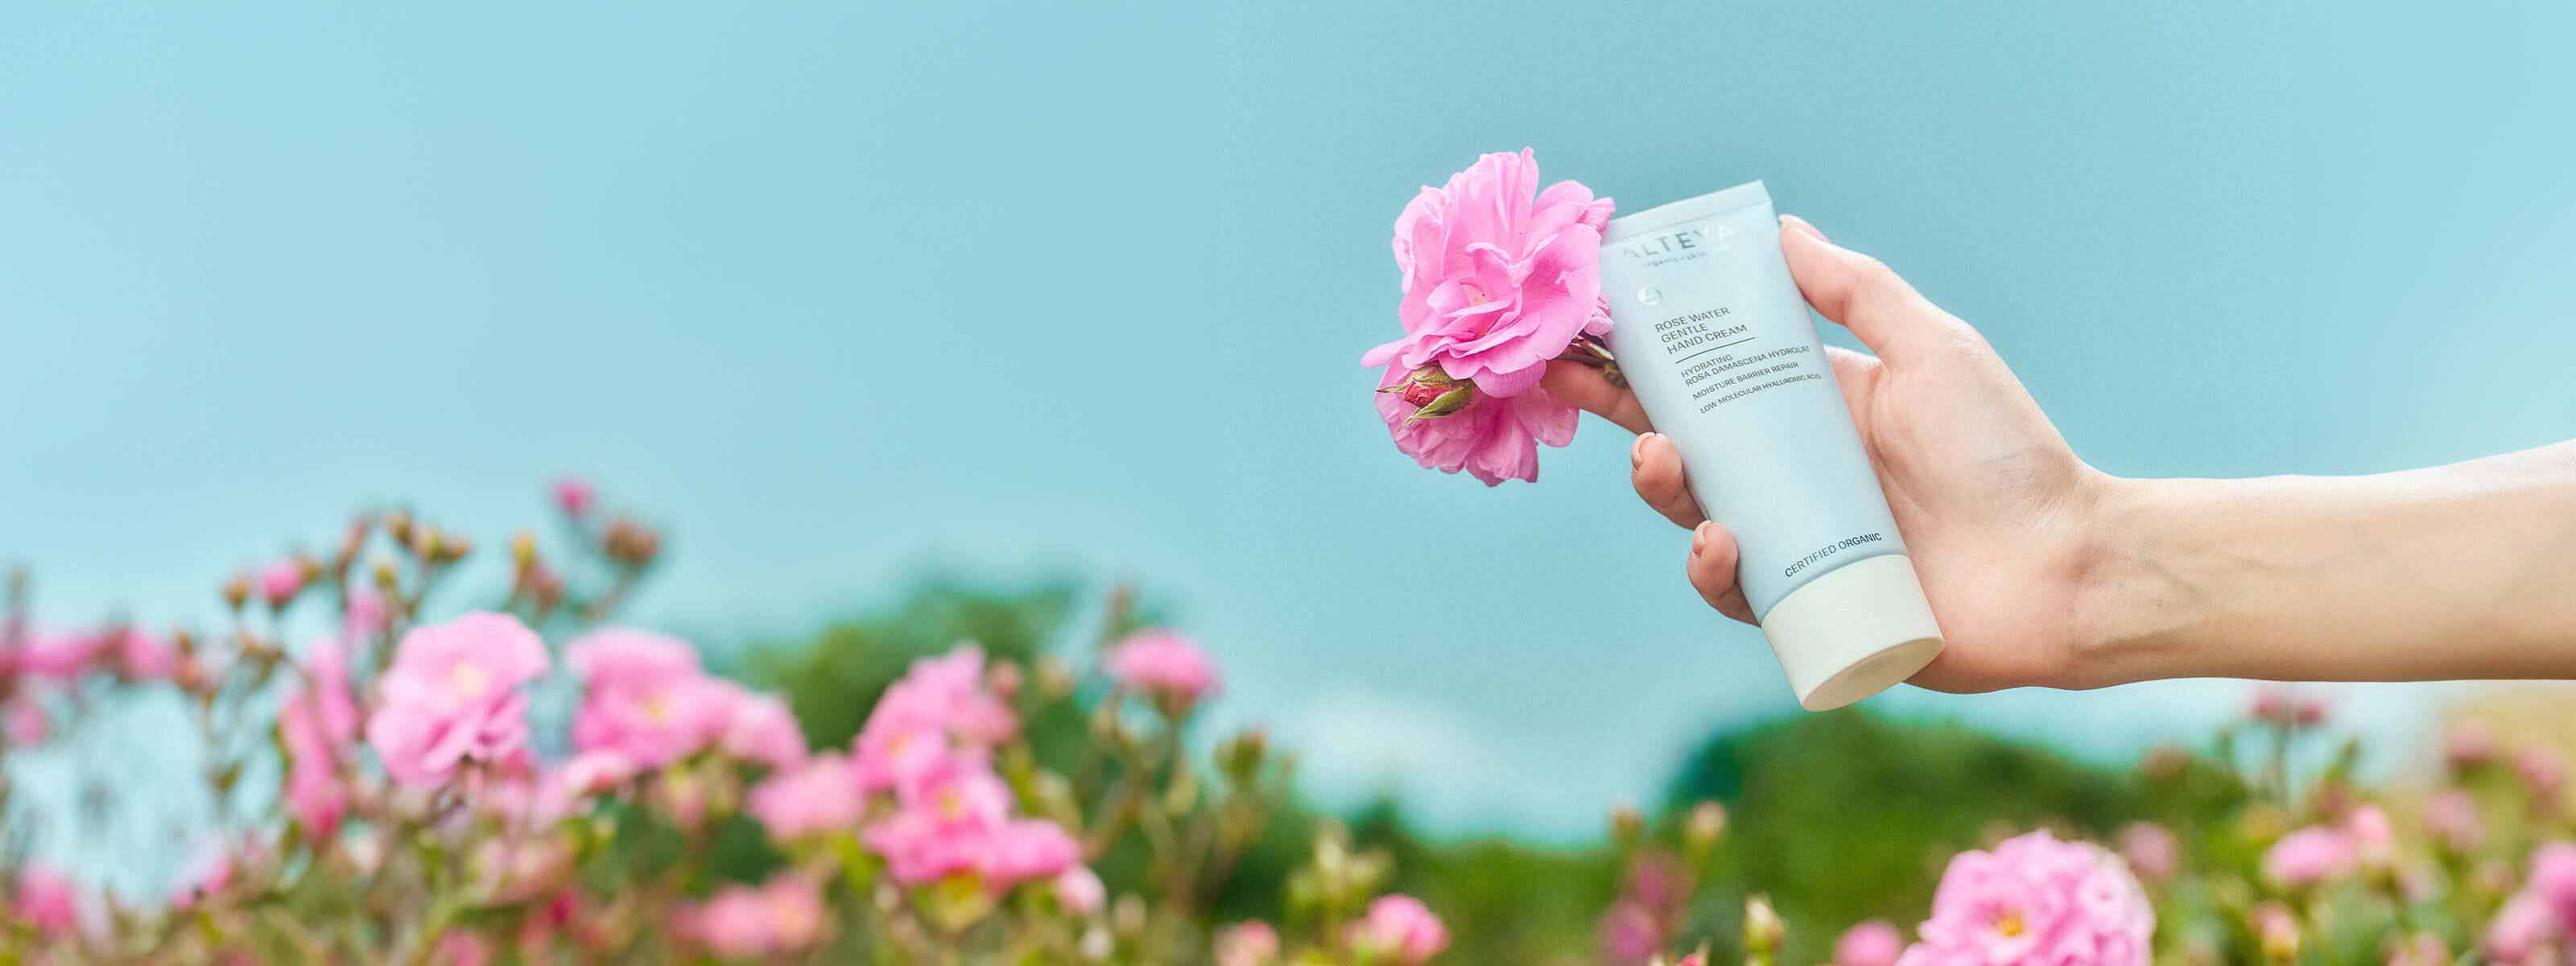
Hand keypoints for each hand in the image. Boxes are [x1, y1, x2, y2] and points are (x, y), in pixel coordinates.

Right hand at [1543, 215, 2113, 692]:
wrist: (2067, 562)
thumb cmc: (2008, 452)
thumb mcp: (1930, 347)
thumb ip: (1854, 290)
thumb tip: (1781, 229)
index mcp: (1815, 412)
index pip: (1711, 378)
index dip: (1644, 356)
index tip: (1584, 329)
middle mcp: (1796, 479)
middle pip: (1684, 444)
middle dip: (1620, 413)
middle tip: (1570, 383)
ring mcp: (1798, 548)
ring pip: (1696, 517)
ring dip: (1662, 488)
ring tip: (1663, 462)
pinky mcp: (1808, 613)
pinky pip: (1738, 594)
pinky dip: (1715, 569)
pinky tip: (1723, 543)